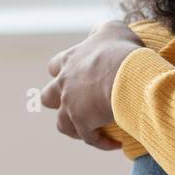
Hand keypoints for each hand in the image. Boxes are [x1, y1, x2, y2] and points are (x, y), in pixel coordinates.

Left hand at [42, 20, 143, 150]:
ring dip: (75, 128)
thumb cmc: (121, 50)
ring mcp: (70, 105)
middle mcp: (64, 83)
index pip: (54, 66)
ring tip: (92, 130)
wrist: (126, 74)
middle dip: (58, 102)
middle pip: (48, 97)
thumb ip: (101, 30)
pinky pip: (88, 138)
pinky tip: (114, 145)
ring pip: (61, 123)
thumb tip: (98, 32)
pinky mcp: (82, 123)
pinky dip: (100, 142)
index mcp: (69, 60)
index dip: (63, 72)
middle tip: (79, 106)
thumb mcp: (112, 29)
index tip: (79, 77)